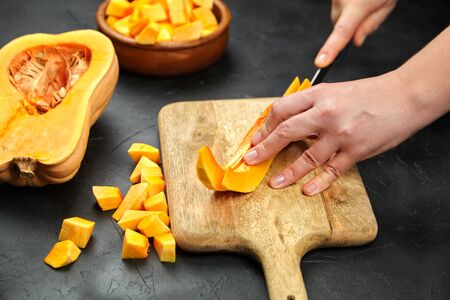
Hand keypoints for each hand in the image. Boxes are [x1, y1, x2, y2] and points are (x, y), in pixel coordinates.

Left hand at [243, 71, 419, 194]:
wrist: (404, 96)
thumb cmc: (369, 94)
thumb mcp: (334, 91)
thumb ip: (311, 106)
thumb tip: (286, 123)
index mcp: (319, 95)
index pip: (282, 110)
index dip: (265, 126)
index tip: (256, 138)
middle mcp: (327, 113)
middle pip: (287, 132)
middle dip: (264, 148)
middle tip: (251, 160)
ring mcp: (342, 133)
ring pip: (308, 157)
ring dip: (288, 172)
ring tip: (274, 182)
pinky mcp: (357, 150)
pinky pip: (333, 170)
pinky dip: (319, 183)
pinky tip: (306, 190)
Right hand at [315, 0, 396, 67]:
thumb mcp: (387, 5)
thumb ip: (370, 25)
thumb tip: (356, 42)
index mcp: (358, 6)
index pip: (342, 32)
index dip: (331, 49)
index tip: (321, 62)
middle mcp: (341, 0)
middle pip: (339, 25)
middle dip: (352, 25)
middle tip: (369, 10)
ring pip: (337, 15)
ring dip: (349, 13)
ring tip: (363, 0)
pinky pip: (337, 5)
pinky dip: (346, 5)